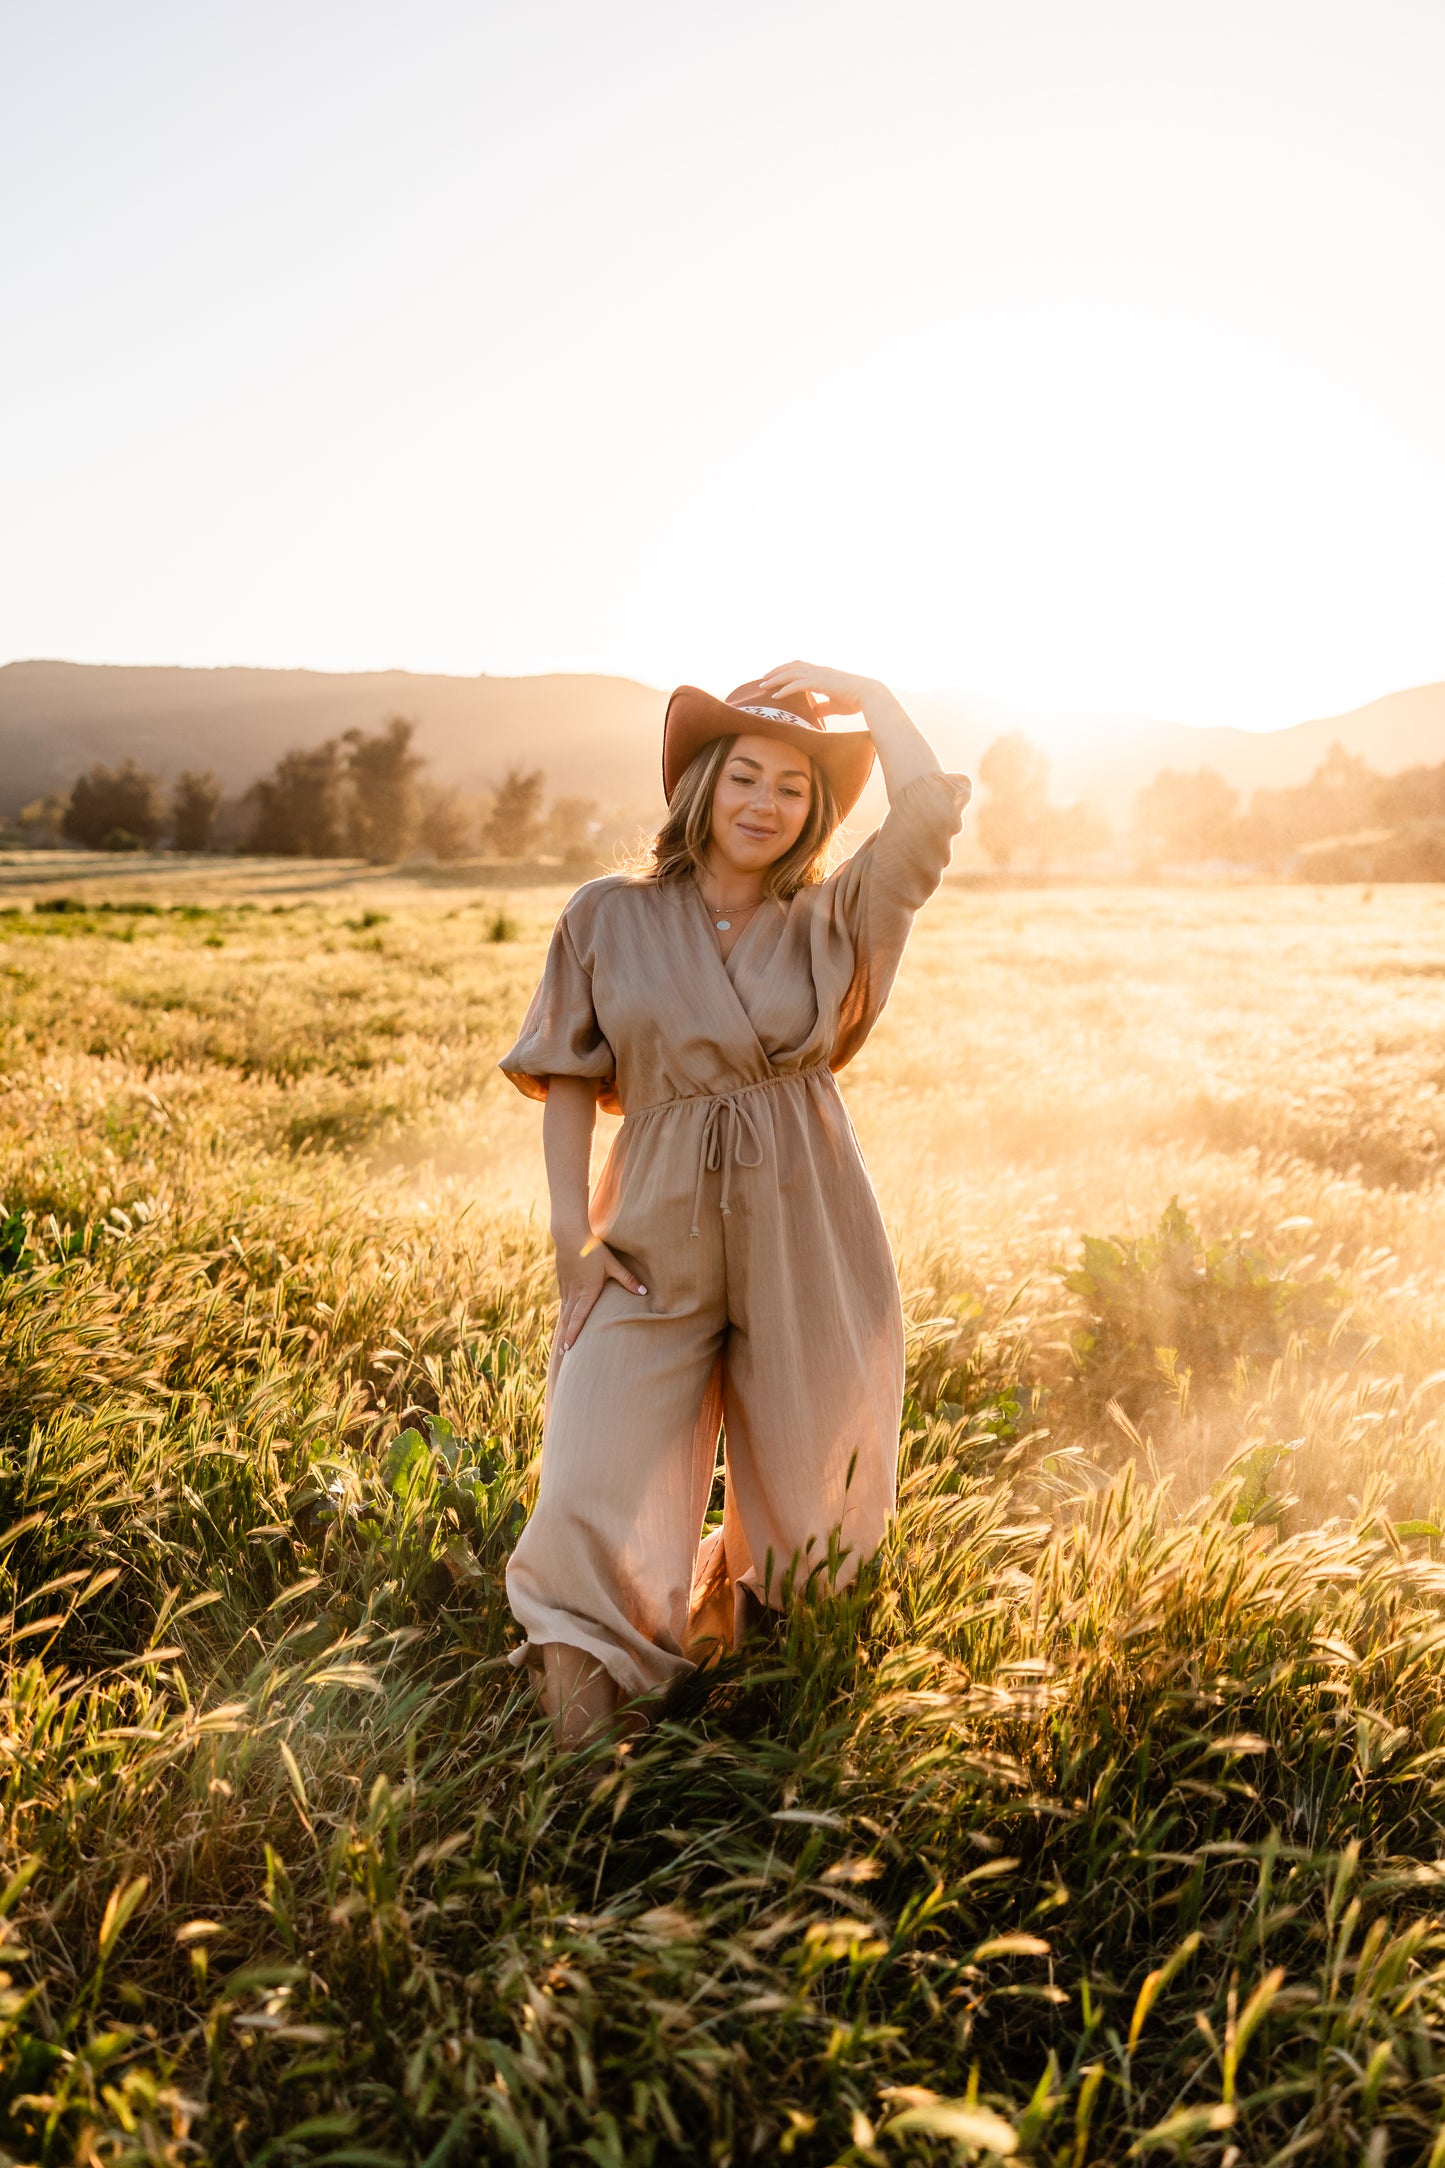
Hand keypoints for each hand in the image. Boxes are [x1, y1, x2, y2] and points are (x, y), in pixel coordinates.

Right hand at [553, 1227, 646, 1350]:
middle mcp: (573, 1293)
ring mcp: (566, 1287)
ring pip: (563, 1311)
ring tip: (562, 1341)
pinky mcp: (562, 1281)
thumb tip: (645, 1291)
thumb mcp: (613, 1264)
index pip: (577, 1318)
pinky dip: (562, 1313)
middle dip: (565, 1337)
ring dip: (563, 1327)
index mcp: (586, 1292)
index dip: (573, 1334)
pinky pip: (562, 1301)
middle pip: (567, 1320)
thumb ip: (628, 1279)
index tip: (568, 1348)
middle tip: (564, 1353)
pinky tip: (564, 1316)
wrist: (569, 1234)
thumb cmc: (593, 1249)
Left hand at [756, 662, 882, 720]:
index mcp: (823, 674)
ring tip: (762, 685)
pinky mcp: (820, 682)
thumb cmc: (856, 701)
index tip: (774, 677)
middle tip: (762, 679)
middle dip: (776, 672)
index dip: (786, 670)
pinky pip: (797, 685)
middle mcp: (819, 671)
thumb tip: (813, 713)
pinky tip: (775, 695)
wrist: (869, 696)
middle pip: (791, 667)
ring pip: (791, 673)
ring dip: (775, 679)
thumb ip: (822, 707)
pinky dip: (784, 689)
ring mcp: (819, 675)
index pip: (800, 667)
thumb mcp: (835, 705)